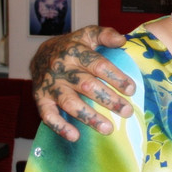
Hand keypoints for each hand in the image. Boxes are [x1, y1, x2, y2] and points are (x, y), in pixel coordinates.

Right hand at [29, 25, 133, 139]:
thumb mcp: (87, 34)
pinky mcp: (40, 99)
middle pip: (86, 85)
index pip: (98, 64)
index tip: (131, 89)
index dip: (115, 77)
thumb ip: (105, 35)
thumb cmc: (72, 46)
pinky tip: (75, 136)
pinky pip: (48, 115)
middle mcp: (61, 68)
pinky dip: (60, 127)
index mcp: (75, 51)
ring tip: (108, 129)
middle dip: (108, 100)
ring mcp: (50, 85)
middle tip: (127, 111)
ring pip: (69, 102)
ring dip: (89, 117)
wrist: (40, 54)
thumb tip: (122, 41)